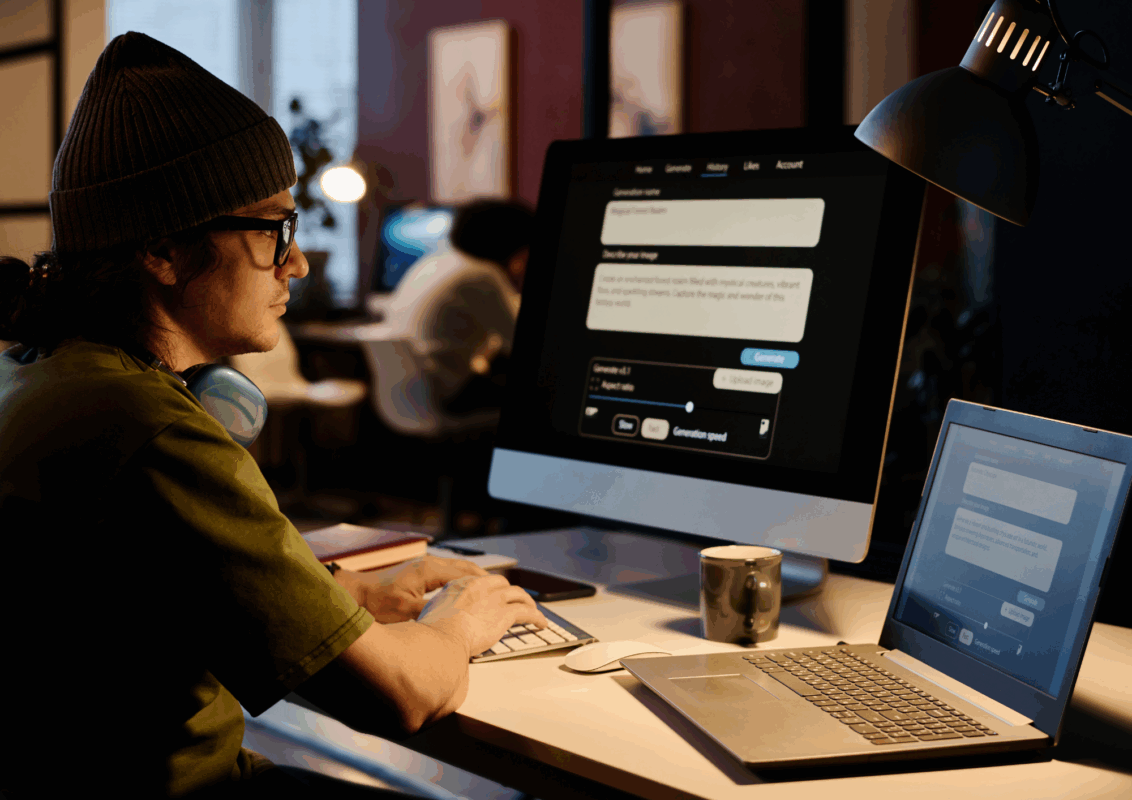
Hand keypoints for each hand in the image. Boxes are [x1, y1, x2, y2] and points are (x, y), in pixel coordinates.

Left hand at [347, 556, 488, 622]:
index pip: (467, 575)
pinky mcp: (421, 573)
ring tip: (491, 594)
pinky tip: (467, 595)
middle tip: (503, 594)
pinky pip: (450, 575)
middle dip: (486, 582)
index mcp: (430, 571)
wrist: (356, 594)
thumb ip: (430, 614)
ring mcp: (426, 567)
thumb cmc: (377, 603)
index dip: (486, 586)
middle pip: (467, 570)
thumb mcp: (404, 612)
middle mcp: (431, 564)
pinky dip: (462, 583)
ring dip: (475, 581)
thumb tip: (451, 621)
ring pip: (459, 571)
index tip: (501, 595)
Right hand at [417, 573, 547, 658]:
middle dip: (510, 592)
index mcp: (460, 584)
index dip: (491, 588)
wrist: (442, 638)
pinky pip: (527, 612)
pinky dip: (536, 617)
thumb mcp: (430, 612)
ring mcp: (494, 599)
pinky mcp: (505, 614)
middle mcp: (479, 587)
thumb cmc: (432, 631)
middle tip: (515, 600)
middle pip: (502, 584)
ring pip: (518, 594)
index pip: (482, 581)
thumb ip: (440, 610)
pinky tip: (541, 623)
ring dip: (527, 601)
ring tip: (533, 609)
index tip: (495, 595)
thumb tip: (439, 618)